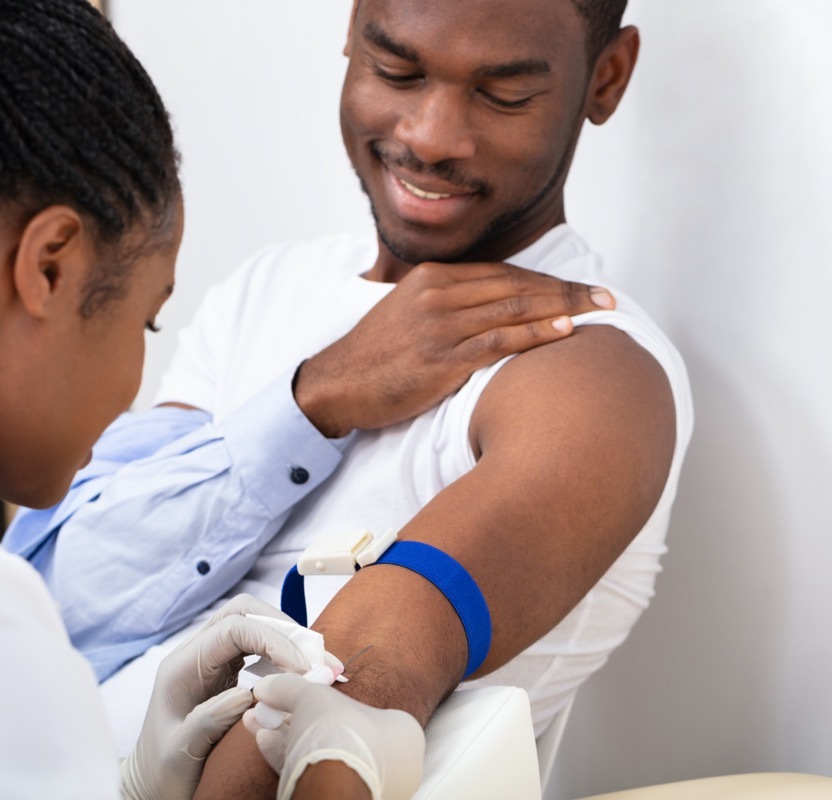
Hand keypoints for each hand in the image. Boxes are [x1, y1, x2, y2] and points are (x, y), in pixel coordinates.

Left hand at [120, 596, 319, 799]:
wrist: (151, 783)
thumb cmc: (162, 770)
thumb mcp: (180, 751)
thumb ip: (208, 720)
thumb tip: (247, 693)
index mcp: (182, 667)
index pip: (231, 628)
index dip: (272, 640)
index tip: (301, 668)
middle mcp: (196, 655)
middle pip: (244, 613)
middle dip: (284, 630)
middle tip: (317, 662)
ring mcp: (212, 662)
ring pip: (253, 626)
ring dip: (289, 641)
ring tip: (320, 668)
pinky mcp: (226, 674)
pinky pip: (258, 650)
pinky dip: (284, 657)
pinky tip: (303, 677)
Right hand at [245, 673, 425, 799]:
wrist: (333, 787)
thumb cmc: (342, 736)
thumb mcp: (313, 697)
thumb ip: (291, 688)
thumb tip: (269, 685)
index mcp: (403, 734)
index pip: (367, 710)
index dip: (329, 700)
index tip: (302, 695)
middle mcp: (394, 765)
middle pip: (340, 734)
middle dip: (300, 718)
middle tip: (277, 708)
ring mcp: (370, 786)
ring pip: (325, 756)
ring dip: (288, 737)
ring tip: (261, 721)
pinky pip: (317, 775)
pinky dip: (290, 758)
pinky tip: (266, 742)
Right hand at [294, 261, 614, 436]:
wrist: (336, 385)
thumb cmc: (372, 357)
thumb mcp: (405, 314)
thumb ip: (443, 304)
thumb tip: (484, 310)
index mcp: (430, 278)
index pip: (501, 273)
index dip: (545, 280)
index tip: (578, 288)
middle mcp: (437, 295)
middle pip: (515, 285)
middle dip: (566, 290)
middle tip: (607, 296)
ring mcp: (439, 326)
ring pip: (514, 309)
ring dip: (563, 307)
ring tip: (600, 310)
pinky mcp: (440, 359)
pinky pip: (499, 341)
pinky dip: (536, 333)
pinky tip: (565, 330)